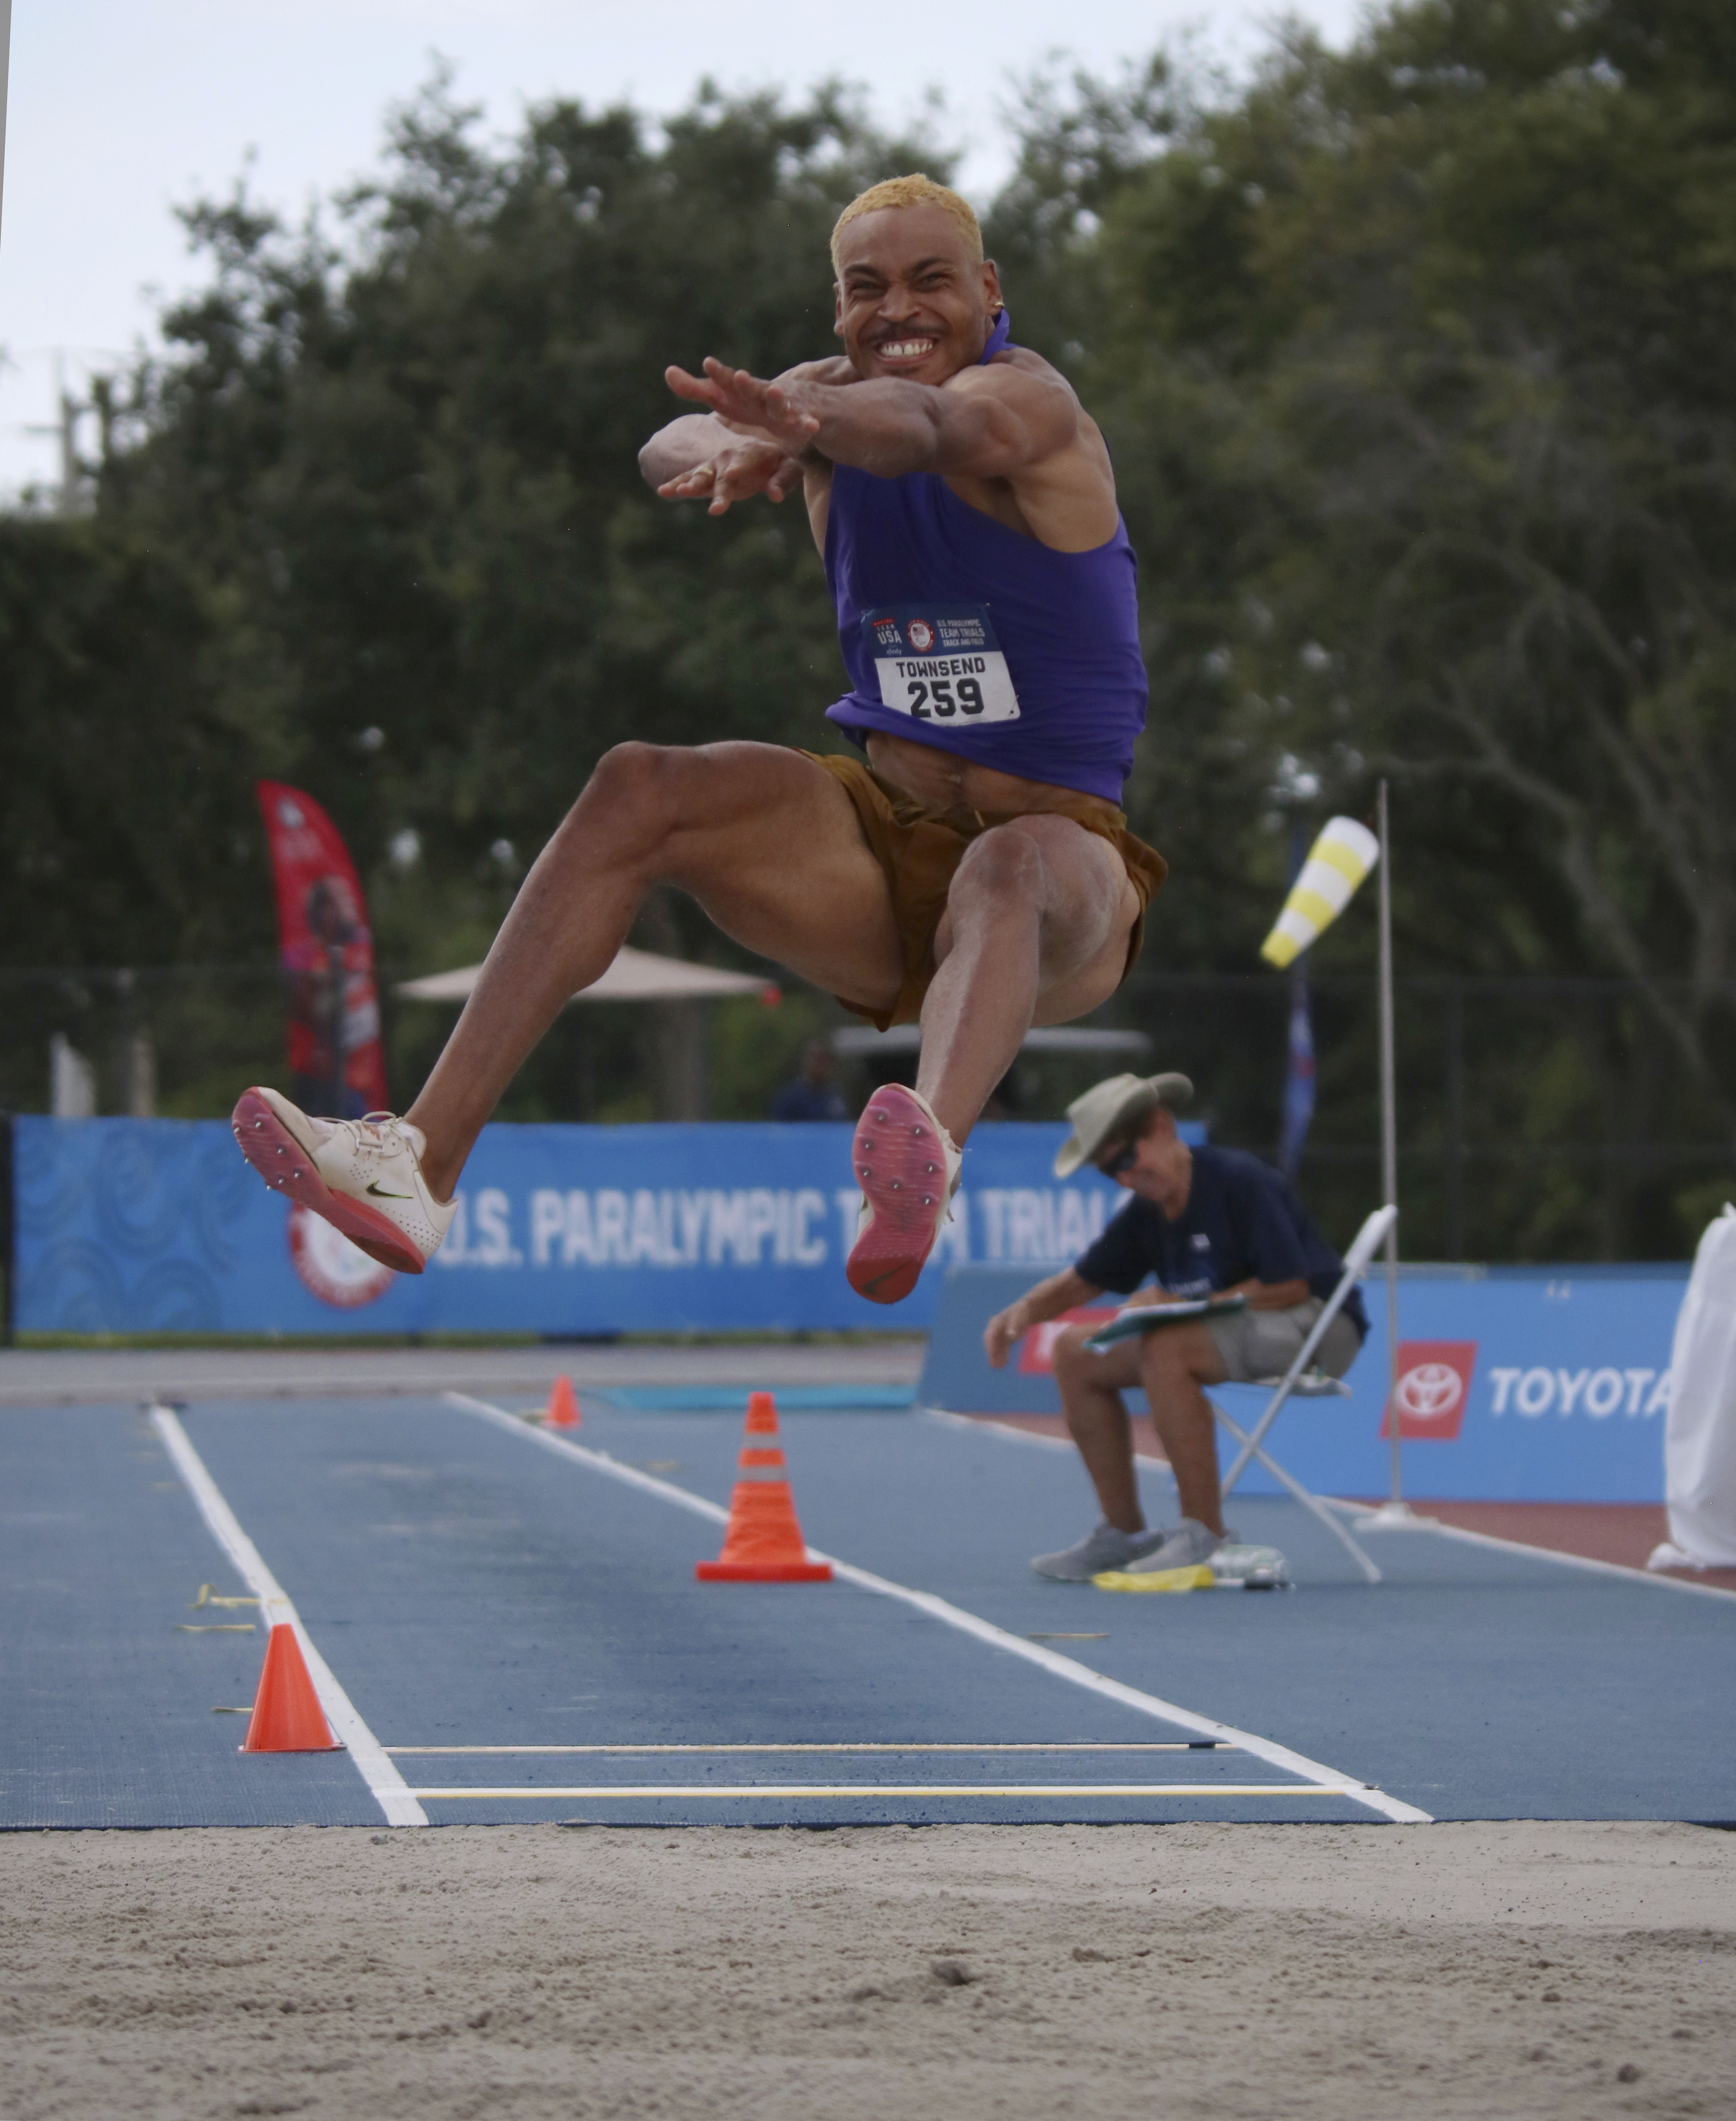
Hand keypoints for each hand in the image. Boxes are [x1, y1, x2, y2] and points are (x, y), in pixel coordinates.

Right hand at [656, 435, 804, 514]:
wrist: (764, 452)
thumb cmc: (781, 460)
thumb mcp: (790, 467)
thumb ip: (784, 479)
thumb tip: (775, 496)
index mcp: (750, 451)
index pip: (743, 458)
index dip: (737, 466)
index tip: (731, 474)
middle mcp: (728, 457)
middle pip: (720, 473)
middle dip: (714, 487)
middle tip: (710, 501)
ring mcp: (714, 466)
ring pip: (700, 475)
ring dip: (690, 485)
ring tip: (678, 493)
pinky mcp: (706, 475)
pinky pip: (689, 480)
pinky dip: (676, 485)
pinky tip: (662, 492)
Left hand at [665, 358, 824, 455]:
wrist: (795, 405)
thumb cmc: (753, 403)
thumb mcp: (724, 398)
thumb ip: (697, 388)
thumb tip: (668, 371)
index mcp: (741, 390)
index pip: (727, 381)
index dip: (718, 374)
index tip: (707, 363)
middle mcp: (761, 393)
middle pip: (753, 389)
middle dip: (747, 384)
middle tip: (740, 377)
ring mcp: (784, 406)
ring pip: (781, 403)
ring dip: (778, 398)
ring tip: (775, 390)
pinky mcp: (803, 419)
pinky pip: (806, 423)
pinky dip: (808, 423)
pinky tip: (811, 426)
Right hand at [984, 1306, 1024, 1369]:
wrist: (1026, 1308)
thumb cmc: (1022, 1312)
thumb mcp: (1020, 1316)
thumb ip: (1015, 1326)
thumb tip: (1011, 1336)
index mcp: (996, 1322)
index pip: (990, 1335)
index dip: (991, 1346)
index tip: (992, 1356)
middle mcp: (995, 1327)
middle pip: (991, 1342)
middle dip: (992, 1354)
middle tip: (995, 1366)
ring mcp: (999, 1332)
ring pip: (996, 1346)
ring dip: (996, 1356)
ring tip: (999, 1367)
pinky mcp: (1004, 1336)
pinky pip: (1001, 1347)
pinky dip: (1001, 1355)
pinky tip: (1003, 1364)